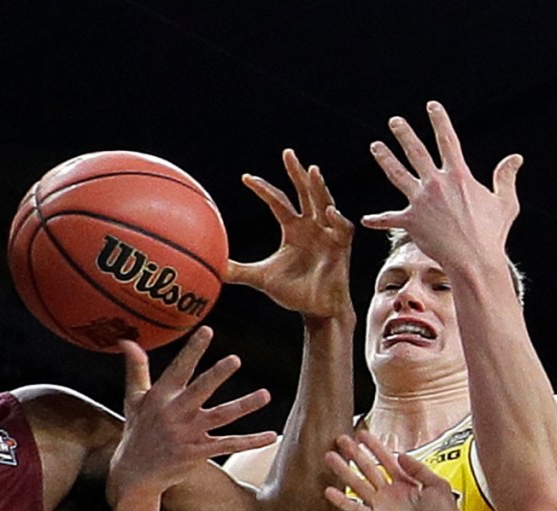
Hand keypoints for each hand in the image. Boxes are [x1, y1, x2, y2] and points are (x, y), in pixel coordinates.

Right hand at [106, 327, 276, 510]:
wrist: (134, 474)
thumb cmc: (138, 431)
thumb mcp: (133, 400)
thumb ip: (137, 369)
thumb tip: (128, 340)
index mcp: (160, 396)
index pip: (179, 369)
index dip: (193, 350)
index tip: (207, 330)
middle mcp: (174, 413)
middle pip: (200, 390)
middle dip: (216, 375)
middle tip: (235, 360)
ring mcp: (187, 434)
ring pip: (220, 417)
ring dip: (243, 406)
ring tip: (265, 395)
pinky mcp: (197, 454)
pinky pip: (228, 445)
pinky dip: (250, 442)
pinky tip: (271, 436)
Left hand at [227, 149, 353, 321]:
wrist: (316, 311)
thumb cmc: (293, 293)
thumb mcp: (261, 279)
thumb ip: (239, 271)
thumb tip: (214, 269)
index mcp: (293, 228)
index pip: (277, 202)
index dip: (263, 189)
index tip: (245, 178)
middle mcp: (312, 226)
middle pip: (304, 192)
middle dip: (297, 173)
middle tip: (287, 153)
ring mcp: (329, 234)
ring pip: (324, 203)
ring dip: (319, 187)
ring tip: (312, 170)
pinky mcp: (342, 247)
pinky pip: (342, 229)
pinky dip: (336, 219)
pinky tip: (328, 211)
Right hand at [323, 430, 463, 510]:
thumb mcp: (437, 485)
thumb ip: (418, 469)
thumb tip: (401, 454)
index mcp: (405, 484)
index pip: (386, 460)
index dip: (374, 446)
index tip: (361, 434)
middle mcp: (390, 493)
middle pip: (368, 469)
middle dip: (354, 454)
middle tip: (341, 440)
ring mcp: (382, 506)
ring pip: (358, 484)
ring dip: (344, 471)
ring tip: (330, 457)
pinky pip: (356, 509)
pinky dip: (343, 501)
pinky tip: (330, 491)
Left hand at [361, 100, 521, 268]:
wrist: (472, 259)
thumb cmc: (491, 233)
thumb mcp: (505, 202)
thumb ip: (505, 178)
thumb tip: (515, 158)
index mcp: (459, 175)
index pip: (447, 139)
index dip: (439, 120)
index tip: (431, 105)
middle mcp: (436, 184)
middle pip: (416, 152)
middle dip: (405, 133)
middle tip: (394, 120)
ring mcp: (421, 202)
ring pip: (398, 175)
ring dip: (385, 159)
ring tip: (375, 146)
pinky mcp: (410, 222)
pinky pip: (389, 220)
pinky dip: (377, 220)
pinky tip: (365, 220)